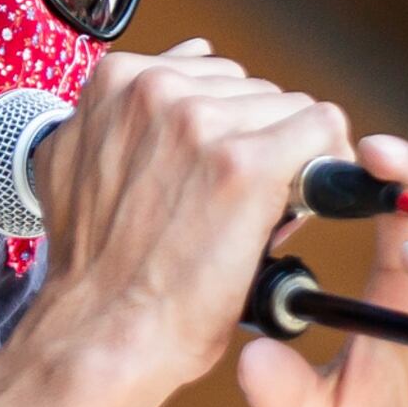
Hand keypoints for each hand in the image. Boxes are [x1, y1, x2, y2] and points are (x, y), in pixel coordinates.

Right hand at [29, 40, 349, 397]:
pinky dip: (327, 164)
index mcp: (118, 81)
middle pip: (254, 92)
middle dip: (258, 141)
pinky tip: (309, 201)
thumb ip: (118, 116)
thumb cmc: (97, 269)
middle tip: (239, 203)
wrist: (102, 332)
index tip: (222, 171)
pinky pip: (322, 130)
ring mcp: (203, 123)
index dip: (228, 128)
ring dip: (288, 159)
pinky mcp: (247, 164)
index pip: (211, 75)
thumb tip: (162, 74)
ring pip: (290, 111)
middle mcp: (158, 90)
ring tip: (257, 213)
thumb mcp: (80, 163)